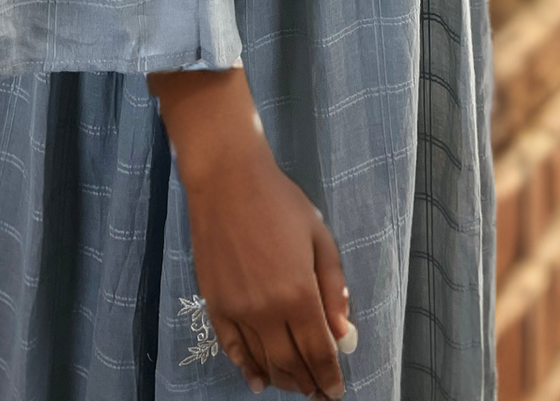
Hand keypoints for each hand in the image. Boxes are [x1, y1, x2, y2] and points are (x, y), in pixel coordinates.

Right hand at [149, 68, 351, 395]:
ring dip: (282, 379)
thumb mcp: (319, 237)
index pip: (319, 352)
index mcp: (299, 293)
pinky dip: (245, 368)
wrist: (227, 179)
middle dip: (309, 384)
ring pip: (262, 361)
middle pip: (292, 364)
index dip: (330, 377)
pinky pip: (232, 347)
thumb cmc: (280, 202)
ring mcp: (238, 309)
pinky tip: (257, 379)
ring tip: (295, 385)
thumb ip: (333, 287)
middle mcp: (268, 310)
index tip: (336, 392)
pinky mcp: (215, 303)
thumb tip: (344, 333)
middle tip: (318, 391)